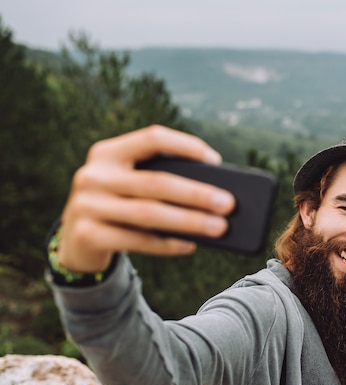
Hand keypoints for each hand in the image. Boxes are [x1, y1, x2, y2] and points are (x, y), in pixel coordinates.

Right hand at [57, 125, 235, 272]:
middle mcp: (93, 175)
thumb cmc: (119, 205)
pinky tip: (190, 245)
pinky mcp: (87, 235)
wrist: (75, 240)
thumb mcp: (130, 186)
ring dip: (189, 221)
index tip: (216, 161)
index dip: (186, 146)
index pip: (152, 138)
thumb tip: (214, 196)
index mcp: (107, 152)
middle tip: (229, 204)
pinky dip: (167, 244)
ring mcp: (86, 205)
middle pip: (156, 182)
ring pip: (149, 213)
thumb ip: (160, 182)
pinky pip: (137, 240)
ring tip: (219, 228)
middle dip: (197, 194)